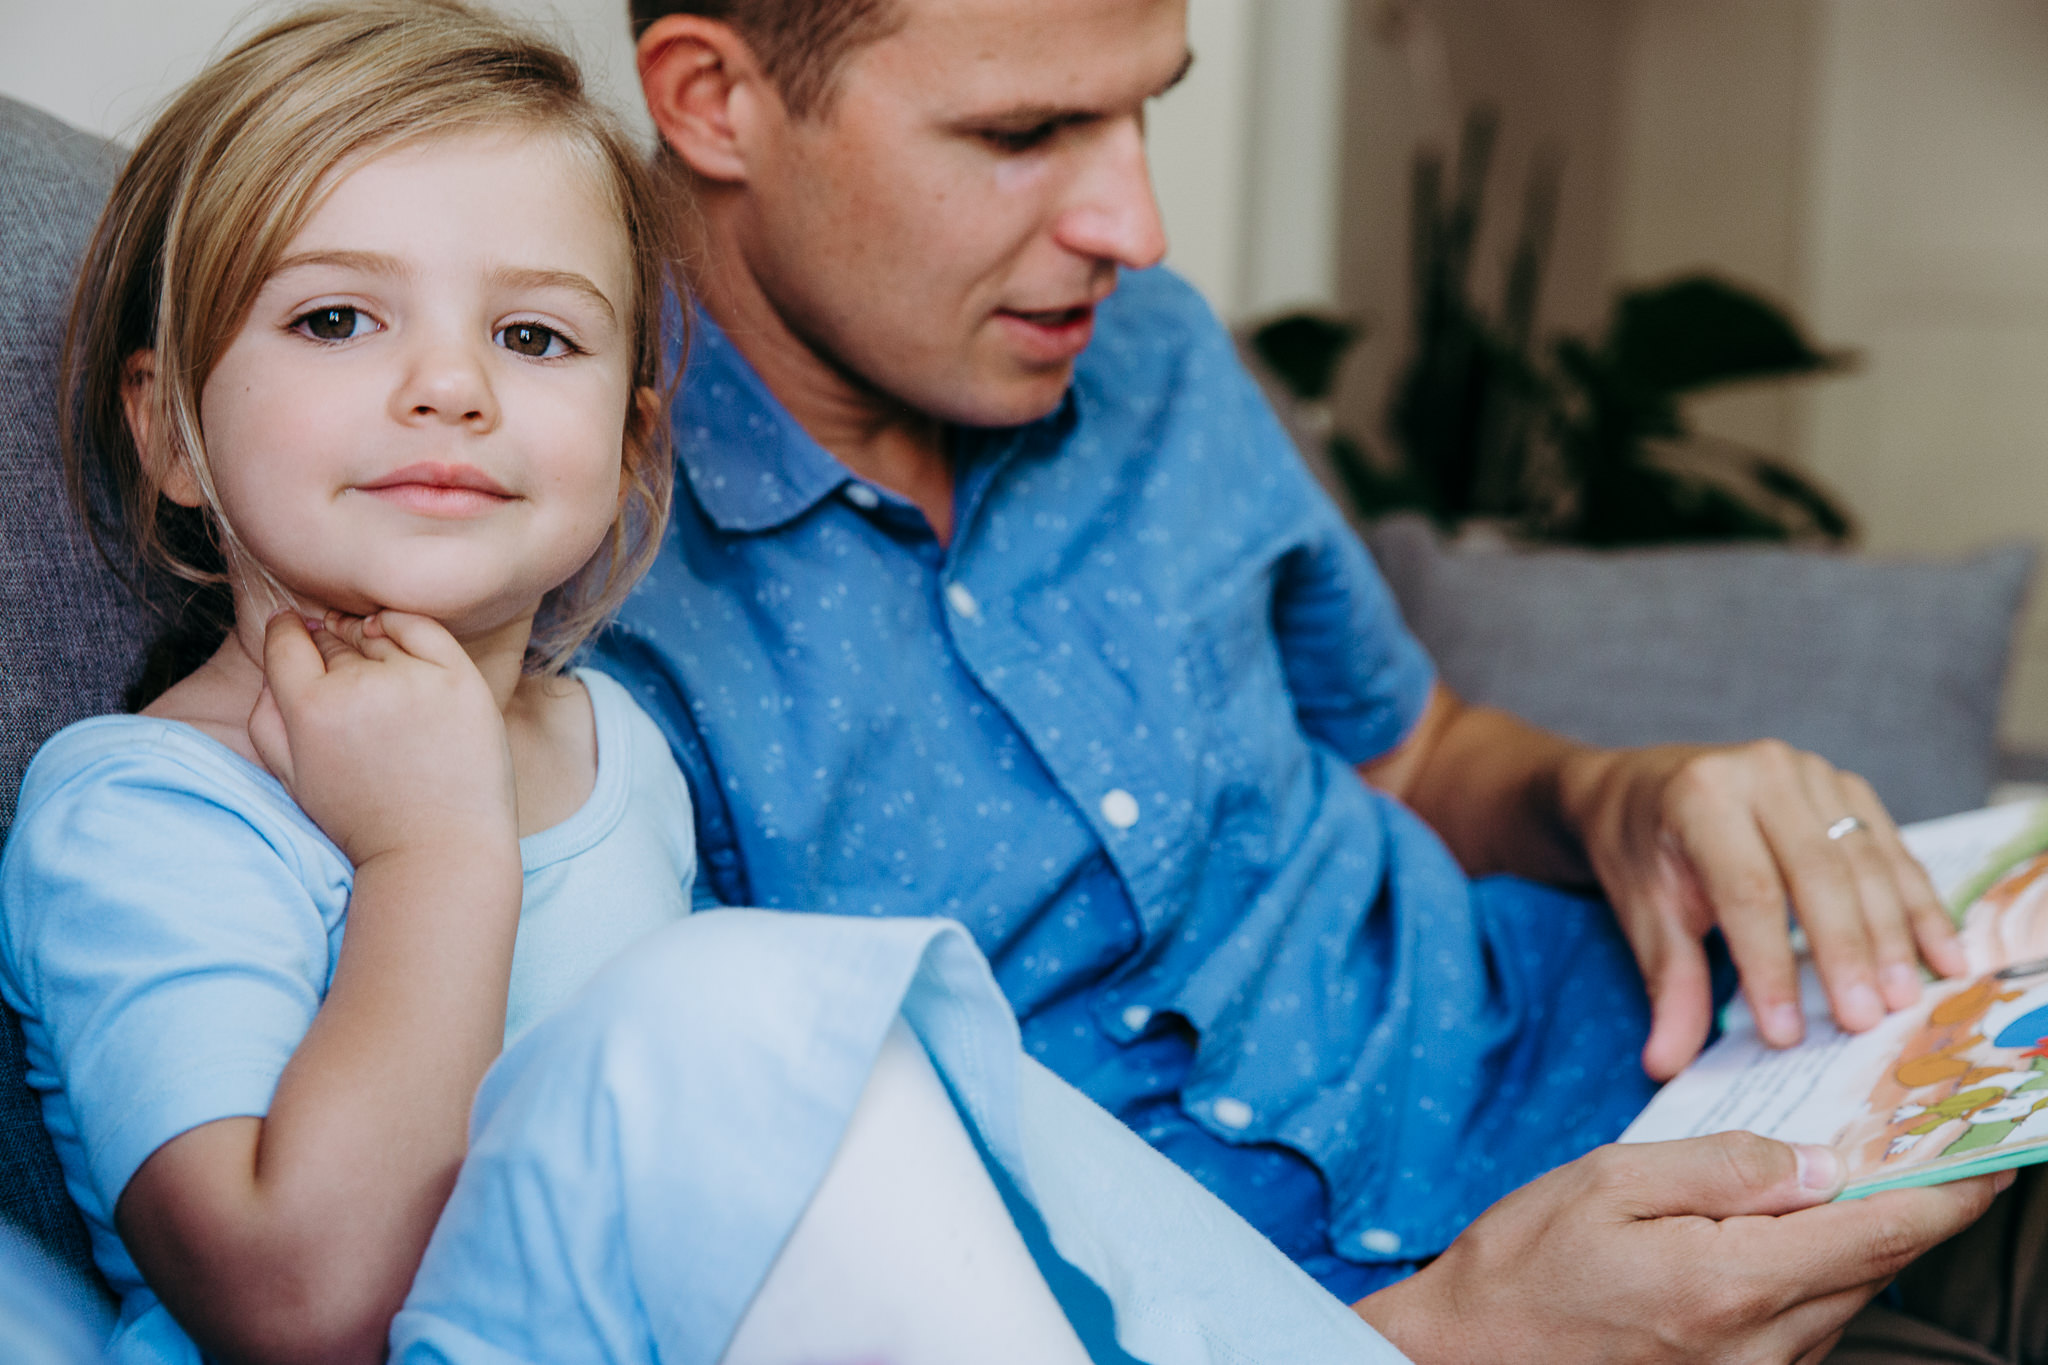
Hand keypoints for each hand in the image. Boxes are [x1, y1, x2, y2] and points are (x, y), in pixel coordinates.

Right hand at [249, 610, 517, 866]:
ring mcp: (416, 680)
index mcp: (312, 710)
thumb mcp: (292, 778)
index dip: (288, 632)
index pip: (286, 641)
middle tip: (348, 689)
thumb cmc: (364, 818)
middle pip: (333, 641)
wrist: (439, 849)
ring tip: (379, 689)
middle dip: (331, 652)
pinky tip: (394, 640)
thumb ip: (266, 715)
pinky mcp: (460, 679)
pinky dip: (402, 626)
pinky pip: (421, 627)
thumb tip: (278, 651)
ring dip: (370, 646)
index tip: (296, 631)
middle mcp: (362, 687)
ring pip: (376, 636)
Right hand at [1355, 1132, 2004, 1364]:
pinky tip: (1786, 1234)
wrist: (1463, 1359)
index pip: (1880, 1234)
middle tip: (1918, 1139)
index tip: (1993, 1152)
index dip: (1949, 1189)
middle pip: (1874, 1267)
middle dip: (1905, 1202)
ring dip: (1858, 1238)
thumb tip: (1817, 1162)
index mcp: (1731, 1285)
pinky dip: (1817, 1273)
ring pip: (1845, 1298)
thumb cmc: (1521, 1268)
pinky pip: (1806, 1326)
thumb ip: (1721, 1168)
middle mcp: (1760, 1348)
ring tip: (1842, 1178)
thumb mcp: (1608, 1183)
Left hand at [1562, 740, 1965, 1079]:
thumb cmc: (1642, 852)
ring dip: (1892, 935)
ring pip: (1865, 861)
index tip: (1787, 1032)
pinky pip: (1892, 850)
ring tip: (1904, 1000)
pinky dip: (1919, 906)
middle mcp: (1762, 772)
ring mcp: (1812, 773)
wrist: (1640, 785)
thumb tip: (1666, 1064)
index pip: (1748, 890)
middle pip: (1818, 873)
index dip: (1770, 965)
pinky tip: (1943, 956)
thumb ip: (1669, 984)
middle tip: (1865, 1021)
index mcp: (1702, 797)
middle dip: (1845, 952)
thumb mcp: (1643, 913)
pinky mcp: (1847, 786)